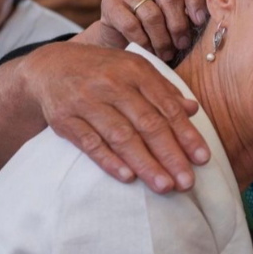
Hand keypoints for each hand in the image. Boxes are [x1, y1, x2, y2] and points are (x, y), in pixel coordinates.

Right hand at [20, 43, 209, 191]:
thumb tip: (193, 109)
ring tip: (164, 186)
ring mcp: (86, 102)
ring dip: (145, 164)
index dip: (186, 134)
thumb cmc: (103, 72)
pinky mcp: (64, 119)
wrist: (49, 67)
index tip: (202, 159)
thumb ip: (163, 90)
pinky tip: (128, 178)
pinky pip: (90, 143)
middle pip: (148, 124)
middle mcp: (112, 85)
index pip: (167, 107)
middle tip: (187, 182)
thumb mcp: (134, 71)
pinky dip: (109, 161)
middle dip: (170, 155)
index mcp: (136, 71)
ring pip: (121, 137)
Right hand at [77, 0, 206, 62]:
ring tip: (166, 53)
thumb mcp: (178, 23)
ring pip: (151, 13)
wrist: (121, 40)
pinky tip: (148, 50)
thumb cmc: (158, 32)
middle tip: (182, 45)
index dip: (196, 4)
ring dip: (161, 38)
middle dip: (178, 26)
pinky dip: (143, 41)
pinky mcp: (110, 1)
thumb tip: (217, 25)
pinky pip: (130, 23)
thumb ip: (192, 18)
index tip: (199, 23)